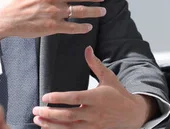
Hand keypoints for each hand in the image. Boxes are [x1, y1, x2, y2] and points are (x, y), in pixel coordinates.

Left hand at [33, 46, 158, 128]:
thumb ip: (95, 64)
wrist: (133, 114)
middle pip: (69, 115)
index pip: (75, 98)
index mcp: (97, 97)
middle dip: (50, 114)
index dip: (59, 98)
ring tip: (38, 120)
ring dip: (52, 125)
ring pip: (69, 127)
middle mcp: (94, 113)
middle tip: (36, 110)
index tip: (45, 97)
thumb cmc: (118, 94)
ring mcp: (93, 125)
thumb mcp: (108, 77)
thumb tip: (87, 49)